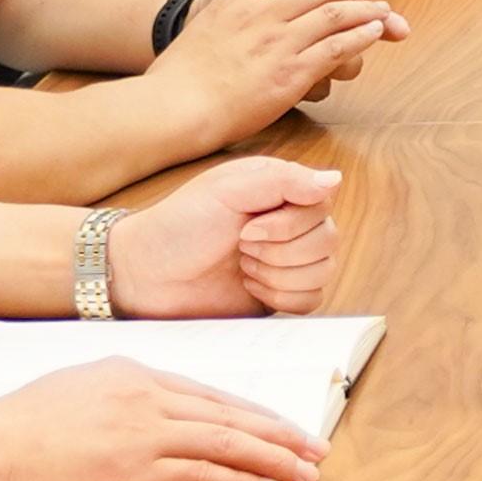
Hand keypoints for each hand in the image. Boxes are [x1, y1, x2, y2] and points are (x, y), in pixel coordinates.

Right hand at [0, 356, 325, 480]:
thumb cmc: (12, 428)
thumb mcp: (73, 389)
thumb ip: (117, 396)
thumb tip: (144, 414)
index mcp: (133, 370)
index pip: (208, 393)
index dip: (251, 412)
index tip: (280, 426)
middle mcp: (147, 394)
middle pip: (231, 414)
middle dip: (280, 433)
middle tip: (317, 448)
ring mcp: (144, 431)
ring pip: (229, 443)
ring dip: (276, 460)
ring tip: (308, 474)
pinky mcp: (136, 471)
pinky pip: (205, 476)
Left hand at [114, 154, 341, 314]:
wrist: (146, 275)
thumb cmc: (178, 224)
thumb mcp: (226, 189)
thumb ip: (283, 181)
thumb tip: (335, 180)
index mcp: (281, 191)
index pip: (323, 204)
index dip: (290, 224)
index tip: (247, 227)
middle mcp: (290, 224)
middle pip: (328, 240)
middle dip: (278, 251)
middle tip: (240, 247)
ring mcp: (287, 261)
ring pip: (323, 271)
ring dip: (277, 274)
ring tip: (242, 266)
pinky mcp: (281, 294)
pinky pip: (312, 300)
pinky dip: (281, 296)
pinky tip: (250, 286)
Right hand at [164, 0, 405, 131]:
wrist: (174, 105)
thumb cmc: (181, 75)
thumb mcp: (204, 26)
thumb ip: (230, 12)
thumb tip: (251, 13)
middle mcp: (261, 13)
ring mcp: (278, 42)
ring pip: (334, 15)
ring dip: (365, 9)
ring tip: (383, 9)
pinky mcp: (291, 72)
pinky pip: (336, 48)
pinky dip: (360, 37)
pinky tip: (372, 33)